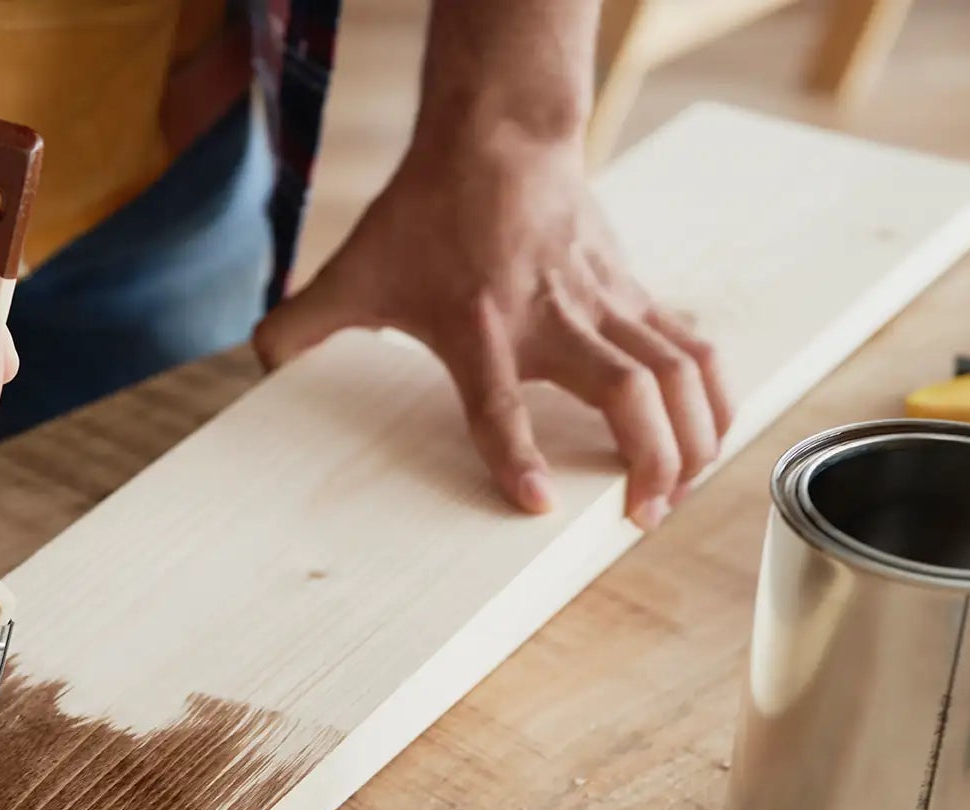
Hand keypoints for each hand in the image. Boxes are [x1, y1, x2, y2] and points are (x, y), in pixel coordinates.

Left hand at [255, 133, 732, 527]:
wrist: (499, 135)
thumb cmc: (430, 209)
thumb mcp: (354, 270)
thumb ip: (301, 324)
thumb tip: (255, 359)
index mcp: (481, 328)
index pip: (500, 406)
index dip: (517, 458)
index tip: (539, 506)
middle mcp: (554, 320)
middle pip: (628, 394)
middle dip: (651, 460)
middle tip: (643, 515)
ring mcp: (605, 304)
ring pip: (678, 371)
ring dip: (695, 435)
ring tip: (685, 489)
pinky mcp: (635, 291)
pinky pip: (692, 347)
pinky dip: (713, 393)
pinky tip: (714, 435)